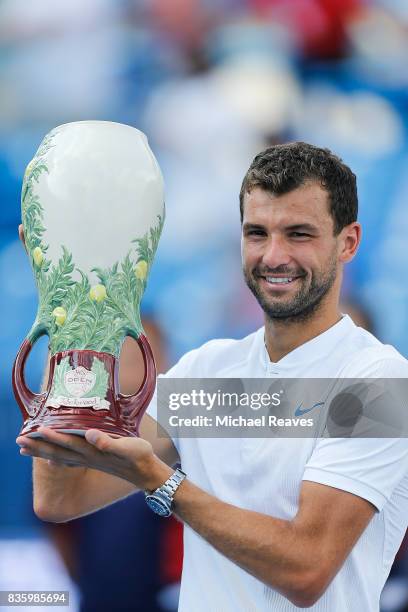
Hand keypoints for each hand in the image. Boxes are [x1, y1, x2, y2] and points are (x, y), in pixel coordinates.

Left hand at [16, 427, 171, 489]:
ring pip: (59, 455)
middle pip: (57, 451)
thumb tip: (90, 435)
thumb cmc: (139, 458)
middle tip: (18, 440)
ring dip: (42, 451)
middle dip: (38, 446)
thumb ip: (108, 442)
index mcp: (93, 452)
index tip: (36, 429)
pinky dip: (56, 456)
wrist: (147, 473)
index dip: (52, 436)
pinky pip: (68, 458)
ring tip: (24, 448)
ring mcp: (89, 460)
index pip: (68, 443)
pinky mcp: (94, 460)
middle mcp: (87, 457)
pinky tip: (51, 458)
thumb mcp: (127, 447)